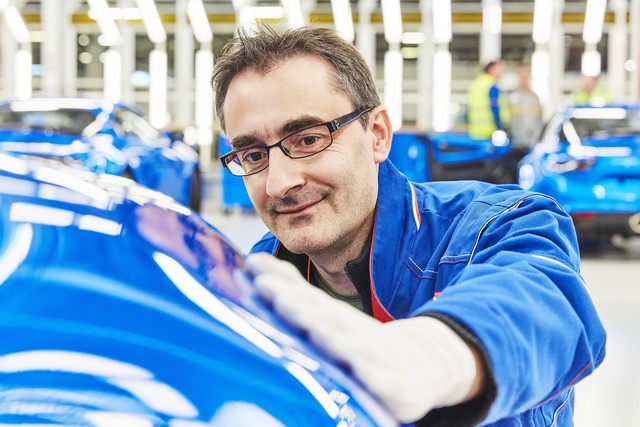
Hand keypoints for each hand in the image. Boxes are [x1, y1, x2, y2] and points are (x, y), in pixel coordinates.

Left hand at [246, 253, 477, 422]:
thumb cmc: (362, 340)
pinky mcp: (393, 386)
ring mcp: (374, 358)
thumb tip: (254, 262)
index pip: (304, 298)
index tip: (253, 269)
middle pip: (324, 317)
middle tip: (273, 292)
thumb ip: (293, 291)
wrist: (420, 363)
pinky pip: (381, 381)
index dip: (280, 284)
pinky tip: (360, 369)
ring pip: (351, 347)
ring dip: (332, 337)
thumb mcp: (328, 314)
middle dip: (299, 306)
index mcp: (334, 318)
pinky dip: (371, 374)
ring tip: (314, 330)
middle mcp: (352, 334)